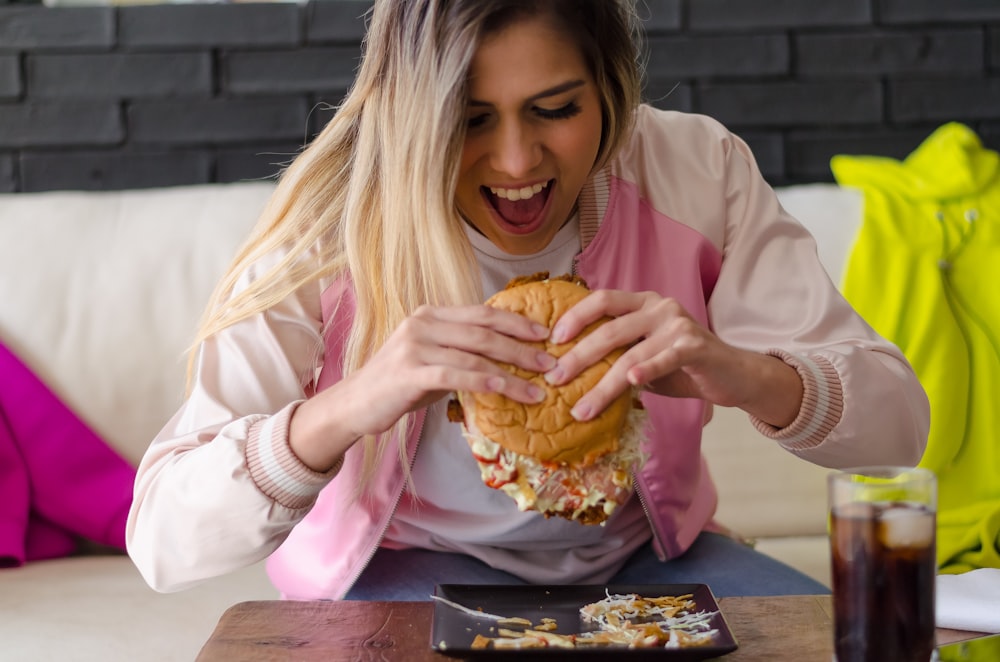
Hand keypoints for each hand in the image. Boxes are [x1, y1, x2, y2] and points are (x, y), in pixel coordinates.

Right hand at [291, 302, 555, 469]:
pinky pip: (455, 375)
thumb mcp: (433, 359)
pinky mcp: (409, 372)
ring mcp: (414, 347)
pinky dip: (484, 383)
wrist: (355, 404)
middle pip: (484, 333)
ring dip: (512, 374)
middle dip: (522, 349)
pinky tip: (506, 391)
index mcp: (431, 314)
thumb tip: (509, 355)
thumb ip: (463, 351)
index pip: (482, 314)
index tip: (546, 335)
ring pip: (475, 356)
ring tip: (538, 389)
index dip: (517, 323)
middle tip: (552, 364)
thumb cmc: (399, 384)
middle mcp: (422, 324)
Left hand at [543, 289, 801, 426]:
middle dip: (578, 356)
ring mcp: (678, 325)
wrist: (732, 375)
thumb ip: (618, 355)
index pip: (602, 300)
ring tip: (582, 408)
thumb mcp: (645, 356)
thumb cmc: (682, 366)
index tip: (552, 340)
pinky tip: (631, 382)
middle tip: (554, 379)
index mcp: (643, 302)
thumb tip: (571, 373)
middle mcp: (659, 307)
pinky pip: (666, 358)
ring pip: (631, 354)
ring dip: (603, 385)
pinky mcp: (695, 346)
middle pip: (610, 329)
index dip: (575, 317)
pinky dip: (648, 369)